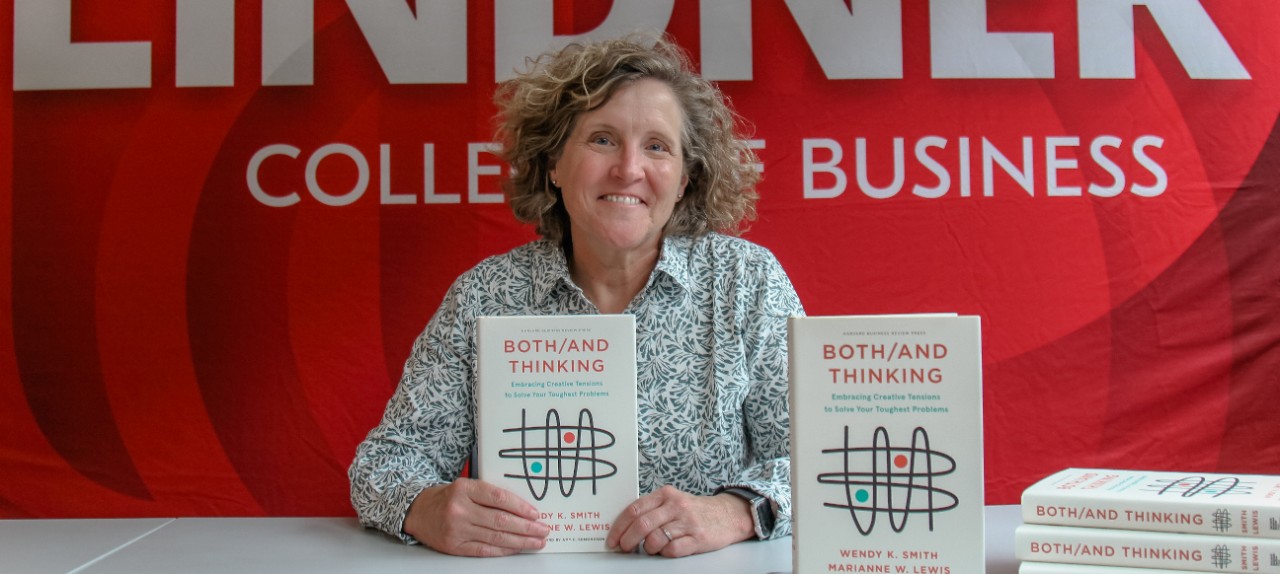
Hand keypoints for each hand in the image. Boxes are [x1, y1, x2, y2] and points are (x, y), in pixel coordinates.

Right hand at [402, 478, 550, 556]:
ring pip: (496, 537)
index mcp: (465, 489)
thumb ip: (489, 494)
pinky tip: (516, 548)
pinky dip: (504, 550)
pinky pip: (485, 550)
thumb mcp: (466, 486)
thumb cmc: (447, 498)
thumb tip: (522, 508)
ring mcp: (457, 529)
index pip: (499, 498)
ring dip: (520, 541)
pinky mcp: (455, 546)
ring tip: (536, 541)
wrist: (418, 512)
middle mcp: (460, 509)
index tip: (536, 514)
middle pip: (500, 520)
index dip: (521, 507)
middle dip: (526, 527)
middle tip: (543, 530)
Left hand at [606, 485, 754, 556]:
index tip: (612, 540)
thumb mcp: (672, 501)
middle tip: (624, 549)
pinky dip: (664, 553)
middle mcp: (676, 506)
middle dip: (628, 541)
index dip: (619, 527)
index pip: (634, 509)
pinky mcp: (698, 538)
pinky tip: (666, 550)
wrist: (727, 515)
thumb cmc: (693, 510)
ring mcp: (687, 522)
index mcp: (665, 494)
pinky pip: (672, 550)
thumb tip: (623, 527)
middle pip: (642, 525)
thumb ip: (651, 509)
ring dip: (647, 548)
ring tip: (650, 549)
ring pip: (655, 539)